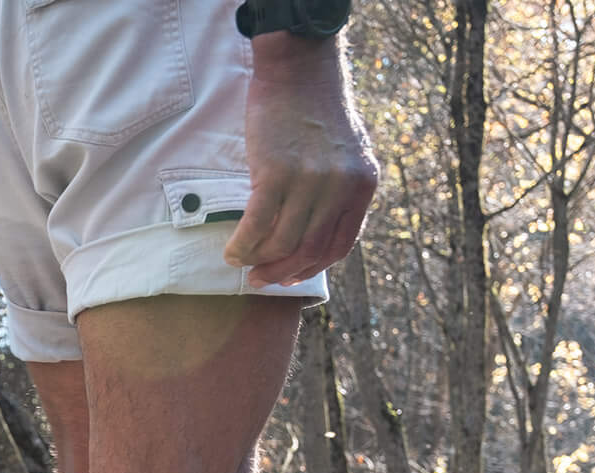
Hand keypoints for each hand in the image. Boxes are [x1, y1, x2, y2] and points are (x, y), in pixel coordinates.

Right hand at [222, 33, 378, 287]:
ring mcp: (310, 180)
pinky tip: (232, 251)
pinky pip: (257, 225)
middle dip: (282, 273)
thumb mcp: (346, 155)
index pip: (340, 245)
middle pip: (310, 251)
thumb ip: (338, 192)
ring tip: (242, 263)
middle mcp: (341, 186)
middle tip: (260, 280)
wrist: (300, 70)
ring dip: (259, 261)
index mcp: (363, 184)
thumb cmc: (316, 112)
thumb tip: (313, 234)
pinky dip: (242, 245)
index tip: (289, 277)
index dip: (311, 268)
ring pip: (283, 243)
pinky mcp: (276, 172)